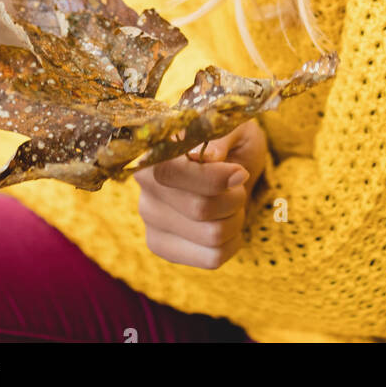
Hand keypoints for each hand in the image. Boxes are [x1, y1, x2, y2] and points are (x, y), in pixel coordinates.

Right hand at [134, 119, 268, 269]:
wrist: (229, 162)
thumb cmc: (229, 140)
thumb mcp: (232, 128)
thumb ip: (218, 137)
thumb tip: (206, 157)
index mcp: (155, 150)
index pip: (171, 173)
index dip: (211, 179)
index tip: (240, 173)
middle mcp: (145, 186)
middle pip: (198, 209)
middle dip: (233, 198)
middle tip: (239, 184)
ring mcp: (150, 219)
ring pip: (210, 235)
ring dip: (235, 220)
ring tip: (233, 203)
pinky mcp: (161, 244)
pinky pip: (211, 258)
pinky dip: (232, 243)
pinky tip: (229, 225)